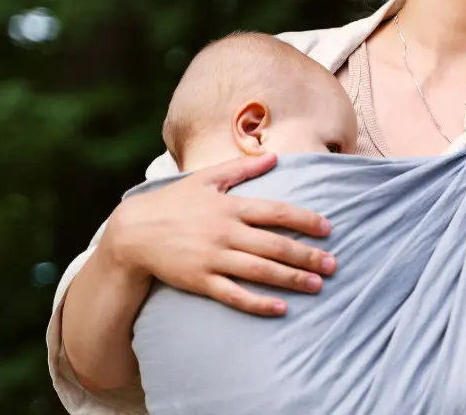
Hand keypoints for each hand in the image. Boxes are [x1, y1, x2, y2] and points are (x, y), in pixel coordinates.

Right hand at [99, 153, 336, 315]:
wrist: (132, 232)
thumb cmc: (172, 202)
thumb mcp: (206, 179)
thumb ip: (242, 168)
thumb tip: (274, 156)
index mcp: (230, 206)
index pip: (276, 212)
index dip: (305, 220)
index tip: (328, 228)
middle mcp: (225, 232)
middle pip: (275, 245)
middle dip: (307, 256)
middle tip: (334, 264)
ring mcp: (213, 258)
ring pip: (260, 271)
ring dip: (291, 279)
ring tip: (317, 285)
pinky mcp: (200, 281)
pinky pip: (235, 295)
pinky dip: (258, 303)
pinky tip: (280, 308)